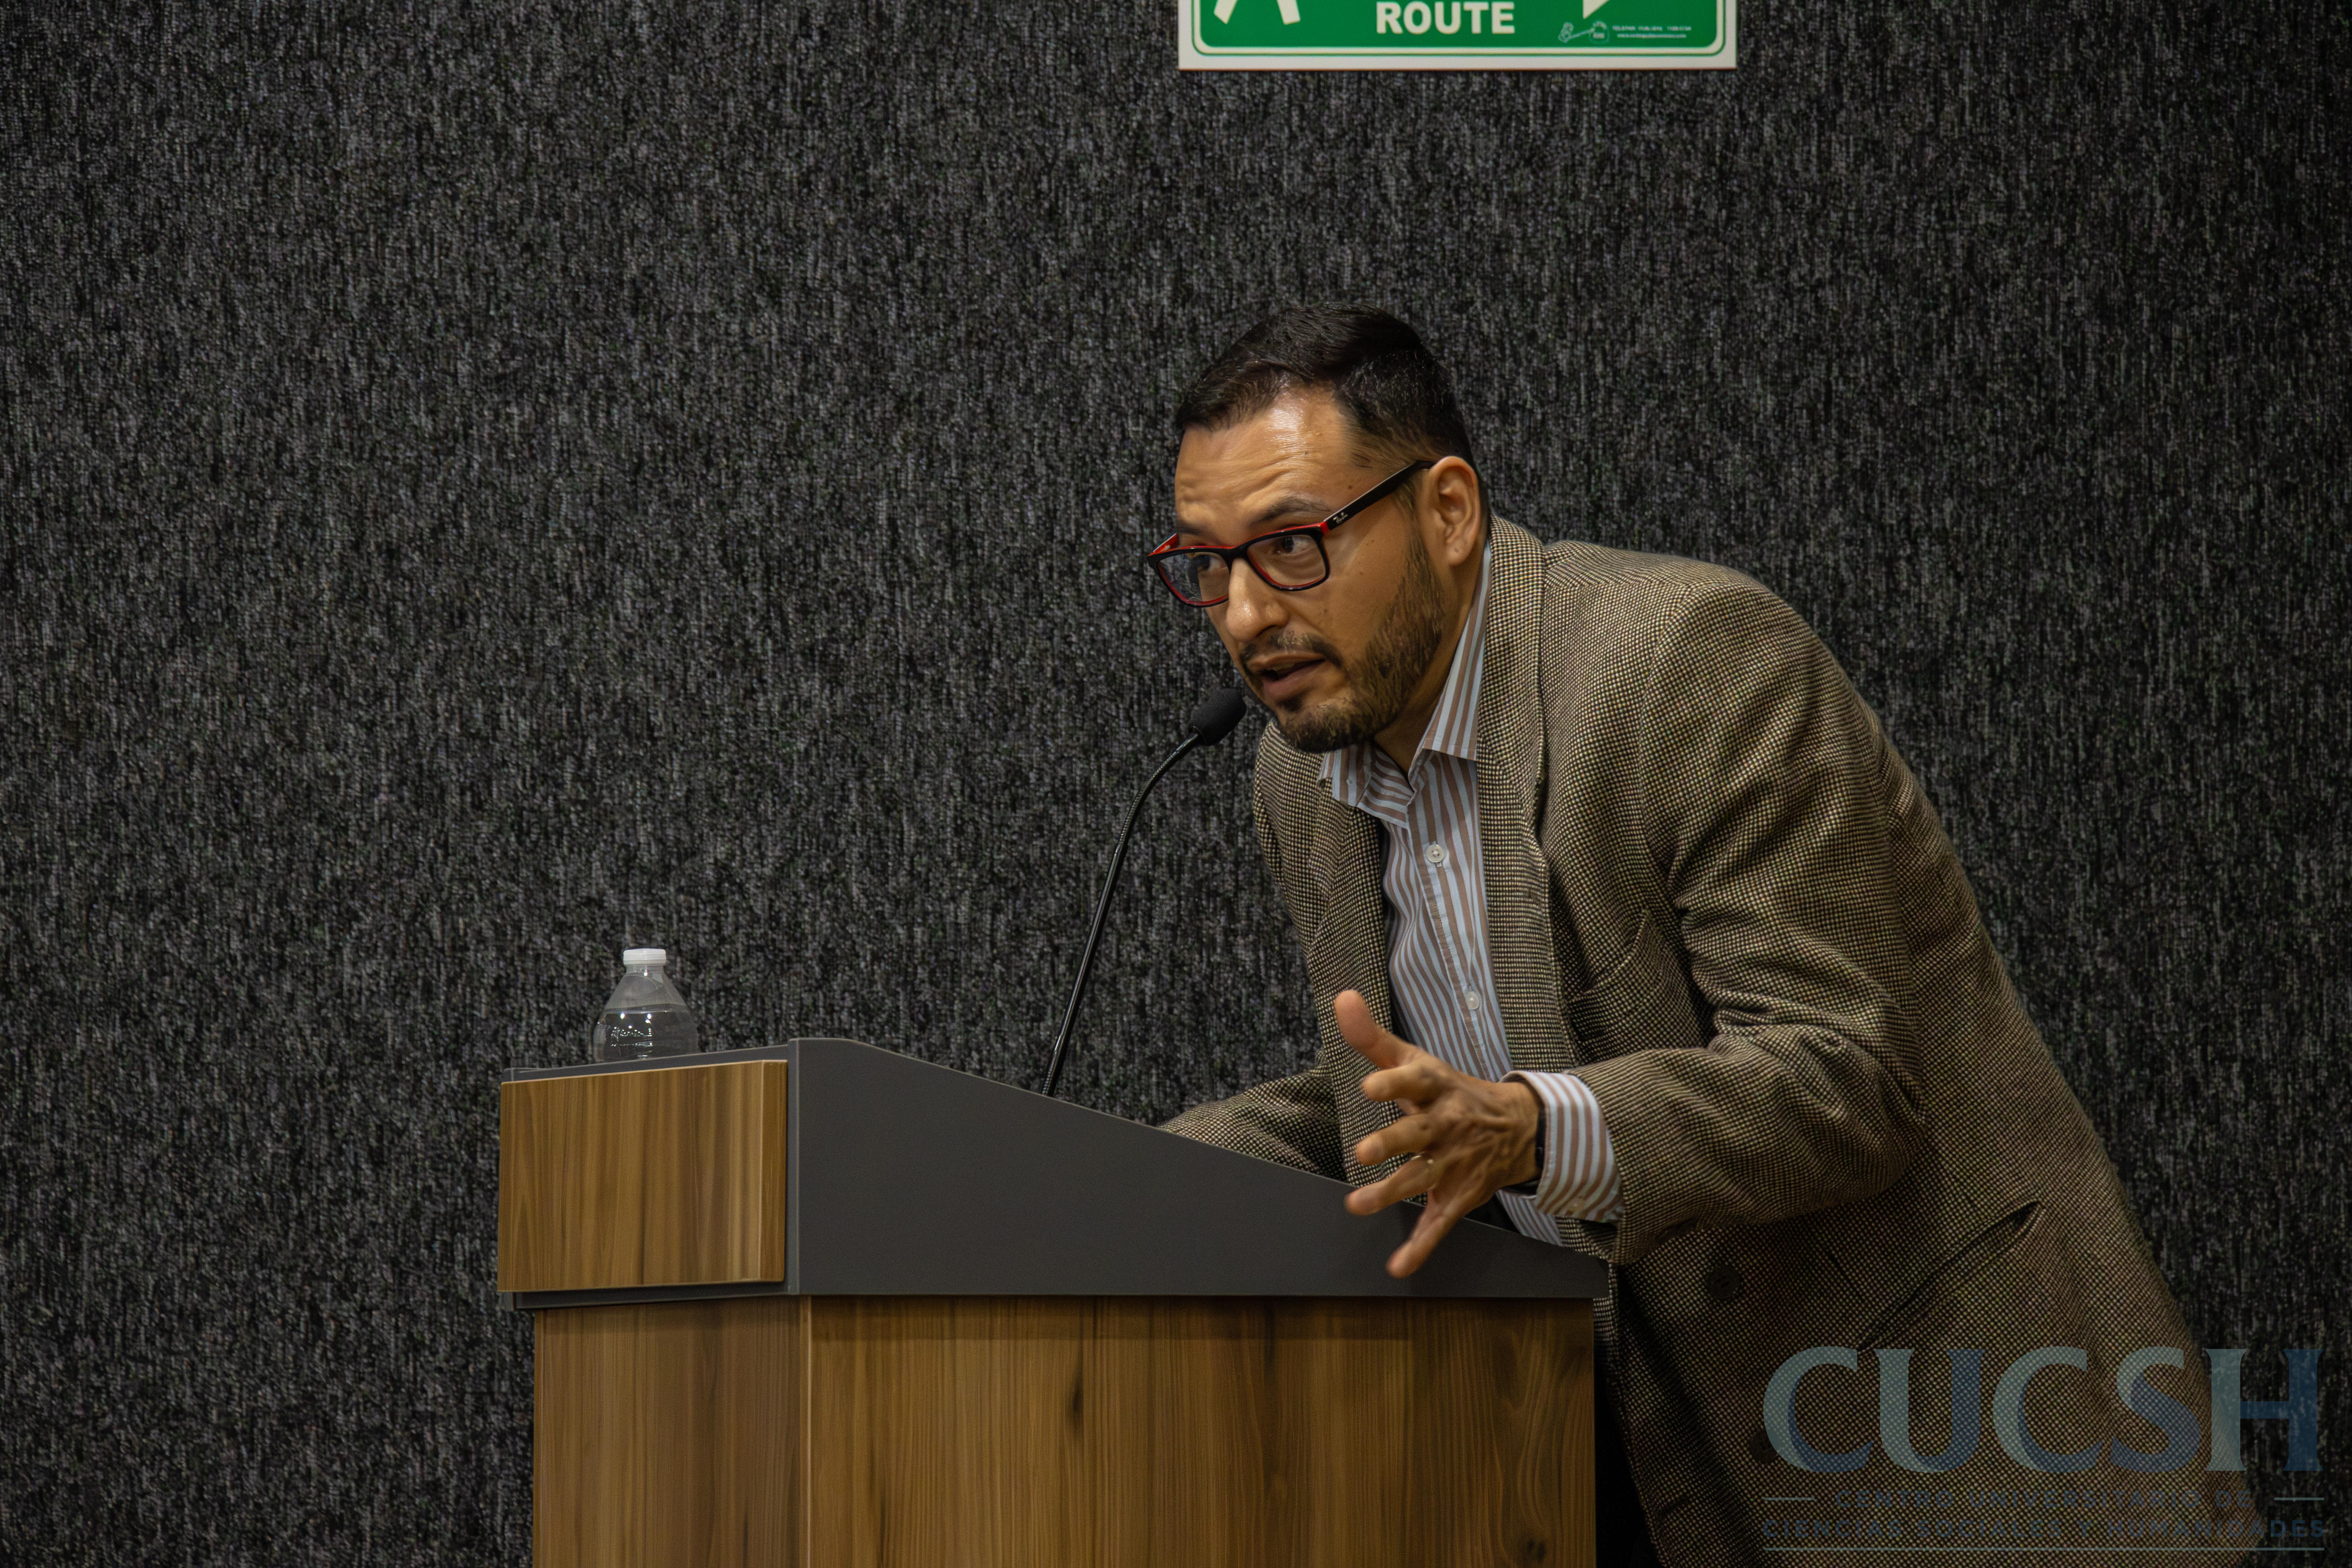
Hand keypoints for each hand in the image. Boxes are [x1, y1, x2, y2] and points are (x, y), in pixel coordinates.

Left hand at [1335, 989, 1540, 1276]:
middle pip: (1417, 1134)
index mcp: (1435, 1088)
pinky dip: (1420, 1247)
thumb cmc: (1449, 1091)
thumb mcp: (1416, 1060)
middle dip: (1392, 1143)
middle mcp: (1446, 1125)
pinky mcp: (1458, 1195)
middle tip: (1362, 1152)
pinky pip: (1439, 1224)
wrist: (1518, 1126)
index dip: (1393, 1082)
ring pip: (1421, 1180)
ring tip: (1356, 1205)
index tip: (1370, 1085)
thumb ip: (1373, 1037)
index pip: (1414, 1080)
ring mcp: (1453, 1163)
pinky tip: (1398, 1267)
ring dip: (1390, 1194)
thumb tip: (1341, 998)